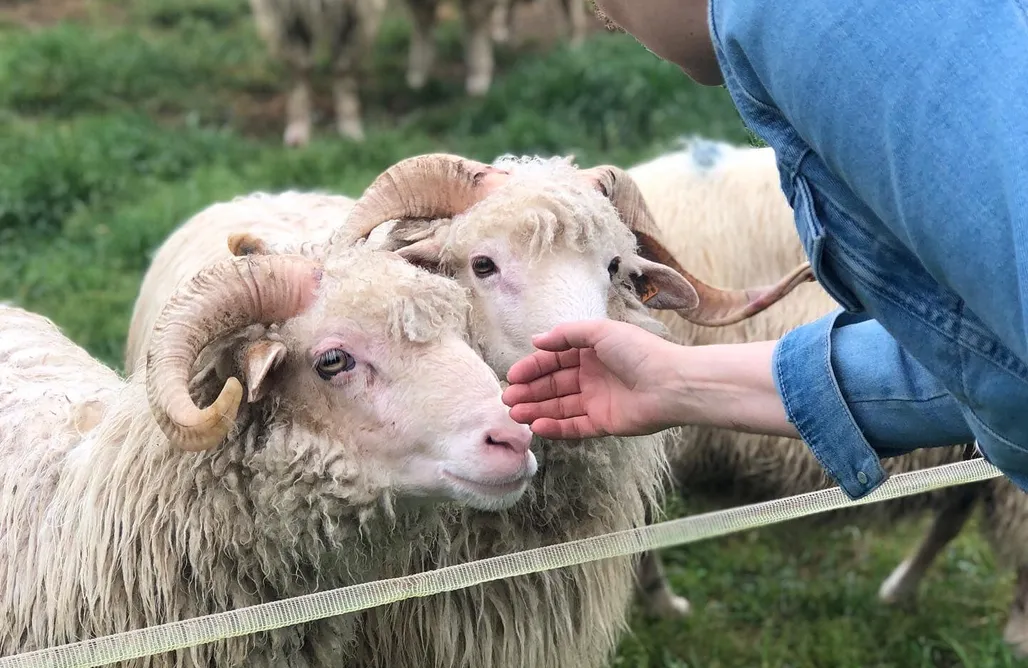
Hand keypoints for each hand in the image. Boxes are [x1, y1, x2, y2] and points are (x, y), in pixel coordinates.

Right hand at [501, 319, 686, 439]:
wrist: (672, 384)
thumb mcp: (600, 331)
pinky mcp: (604, 423)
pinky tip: (538, 426)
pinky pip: (574, 427)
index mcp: (591, 352)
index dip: (532, 368)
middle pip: (553, 385)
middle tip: (508, 399)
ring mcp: (597, 400)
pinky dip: (555, 427)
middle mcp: (592, 376)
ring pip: (559, 407)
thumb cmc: (639, 352)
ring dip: (537, 410)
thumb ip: (566, 335)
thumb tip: (536, 340)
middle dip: (529, 391)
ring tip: (516, 414)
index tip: (512, 376)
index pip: (554, 360)